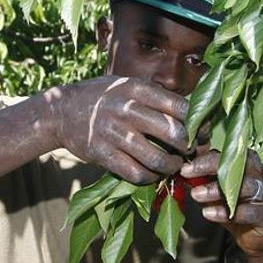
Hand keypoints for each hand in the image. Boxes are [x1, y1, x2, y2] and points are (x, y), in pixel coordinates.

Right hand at [47, 76, 192, 184]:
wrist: (61, 111)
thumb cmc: (102, 97)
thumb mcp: (127, 85)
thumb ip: (154, 95)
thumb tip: (191, 109)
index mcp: (137, 89)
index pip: (179, 106)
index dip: (196, 123)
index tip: (201, 133)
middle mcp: (127, 109)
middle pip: (174, 133)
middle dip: (188, 147)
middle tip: (191, 152)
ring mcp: (115, 134)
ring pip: (157, 158)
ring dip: (171, 166)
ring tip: (174, 166)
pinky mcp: (104, 155)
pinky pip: (137, 173)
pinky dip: (150, 178)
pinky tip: (153, 174)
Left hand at [180, 151, 262, 257]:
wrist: (256, 239)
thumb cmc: (236, 210)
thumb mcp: (218, 193)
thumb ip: (206, 180)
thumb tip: (184, 170)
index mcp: (250, 166)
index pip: (231, 154)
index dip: (207, 158)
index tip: (185, 167)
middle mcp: (262, 177)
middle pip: (241, 164)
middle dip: (212, 166)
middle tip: (188, 173)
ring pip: (246, 186)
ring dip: (217, 190)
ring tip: (196, 194)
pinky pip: (250, 212)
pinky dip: (227, 212)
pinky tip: (209, 213)